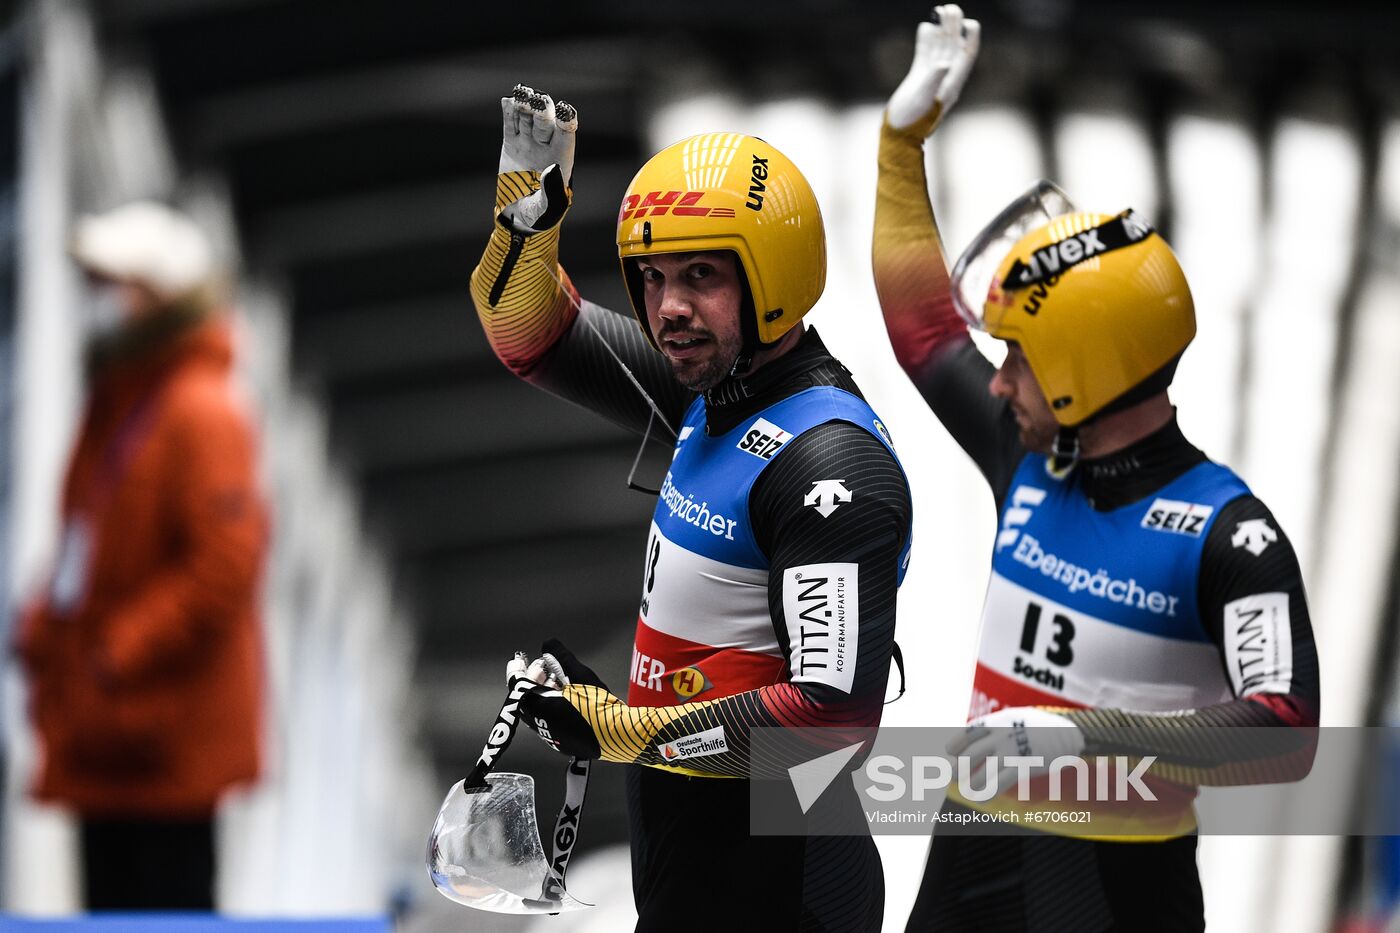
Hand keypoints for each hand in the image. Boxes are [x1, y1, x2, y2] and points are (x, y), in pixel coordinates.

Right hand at [499, 84, 577, 231]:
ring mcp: (528, 142)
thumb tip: (552, 169)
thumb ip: (552, 191)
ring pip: (528, 118)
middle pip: (546, 122)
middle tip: (538, 101)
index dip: (566, 121)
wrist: (518, 215)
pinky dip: (509, 112)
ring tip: (523, 94)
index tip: (565, 111)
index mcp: (562, 158)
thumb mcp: (548, 208)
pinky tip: (508, 100)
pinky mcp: (511, 143)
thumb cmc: (541, 214)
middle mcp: (546, 146)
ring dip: (526, 105)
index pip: (567, 134)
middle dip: (543, 111)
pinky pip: (510, 124)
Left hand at [508, 639, 610, 758]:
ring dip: (543, 691)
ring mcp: (551, 735)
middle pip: (527, 698)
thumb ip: (561, 657)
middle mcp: (541, 724)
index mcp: (540, 707)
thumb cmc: (599, 706)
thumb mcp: (580, 675)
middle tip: (543, 666)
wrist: (618, 734)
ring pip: (538, 709)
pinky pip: (549, 719)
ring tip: (558, 678)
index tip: (518, 659)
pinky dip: (551, 704)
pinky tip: (566, 695)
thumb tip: (549, 645)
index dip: (518, 670)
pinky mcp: (562, 741)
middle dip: (533, 679)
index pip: (518, 686)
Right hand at [886, 4, 980, 133]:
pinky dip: (926, 40)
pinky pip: (925, 55)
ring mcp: (931, 77)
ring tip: (941, 10)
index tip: (969, 23)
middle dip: (954, 27)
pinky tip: (925, 26)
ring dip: (941, 30)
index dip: (970, 38)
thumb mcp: (923, 99)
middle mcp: (944, 78)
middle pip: (953, 47)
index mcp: (952, 83)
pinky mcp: (918, 78)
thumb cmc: (911, 121)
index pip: (965, 56)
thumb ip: (933, 80)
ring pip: (940, 48)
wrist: (898, 134)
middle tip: (951, 7)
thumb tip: (943, 63)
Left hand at [947, 706, 1083, 795]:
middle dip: (958, 767)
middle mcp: (1001, 736)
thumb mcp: (1014, 717)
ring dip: (972, 784)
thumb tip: (972, 732)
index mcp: (997, 722)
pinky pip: (999, 784)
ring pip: (982, 773)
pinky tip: (980, 798)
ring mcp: (1011, 753)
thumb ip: (994, 725)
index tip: (951, 751)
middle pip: (970, 755)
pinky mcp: (1022, 768)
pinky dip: (986, 793)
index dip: (956, 743)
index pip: (968, 733)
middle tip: (951, 775)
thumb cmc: (1038, 726)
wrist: (1068, 734)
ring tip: (967, 789)